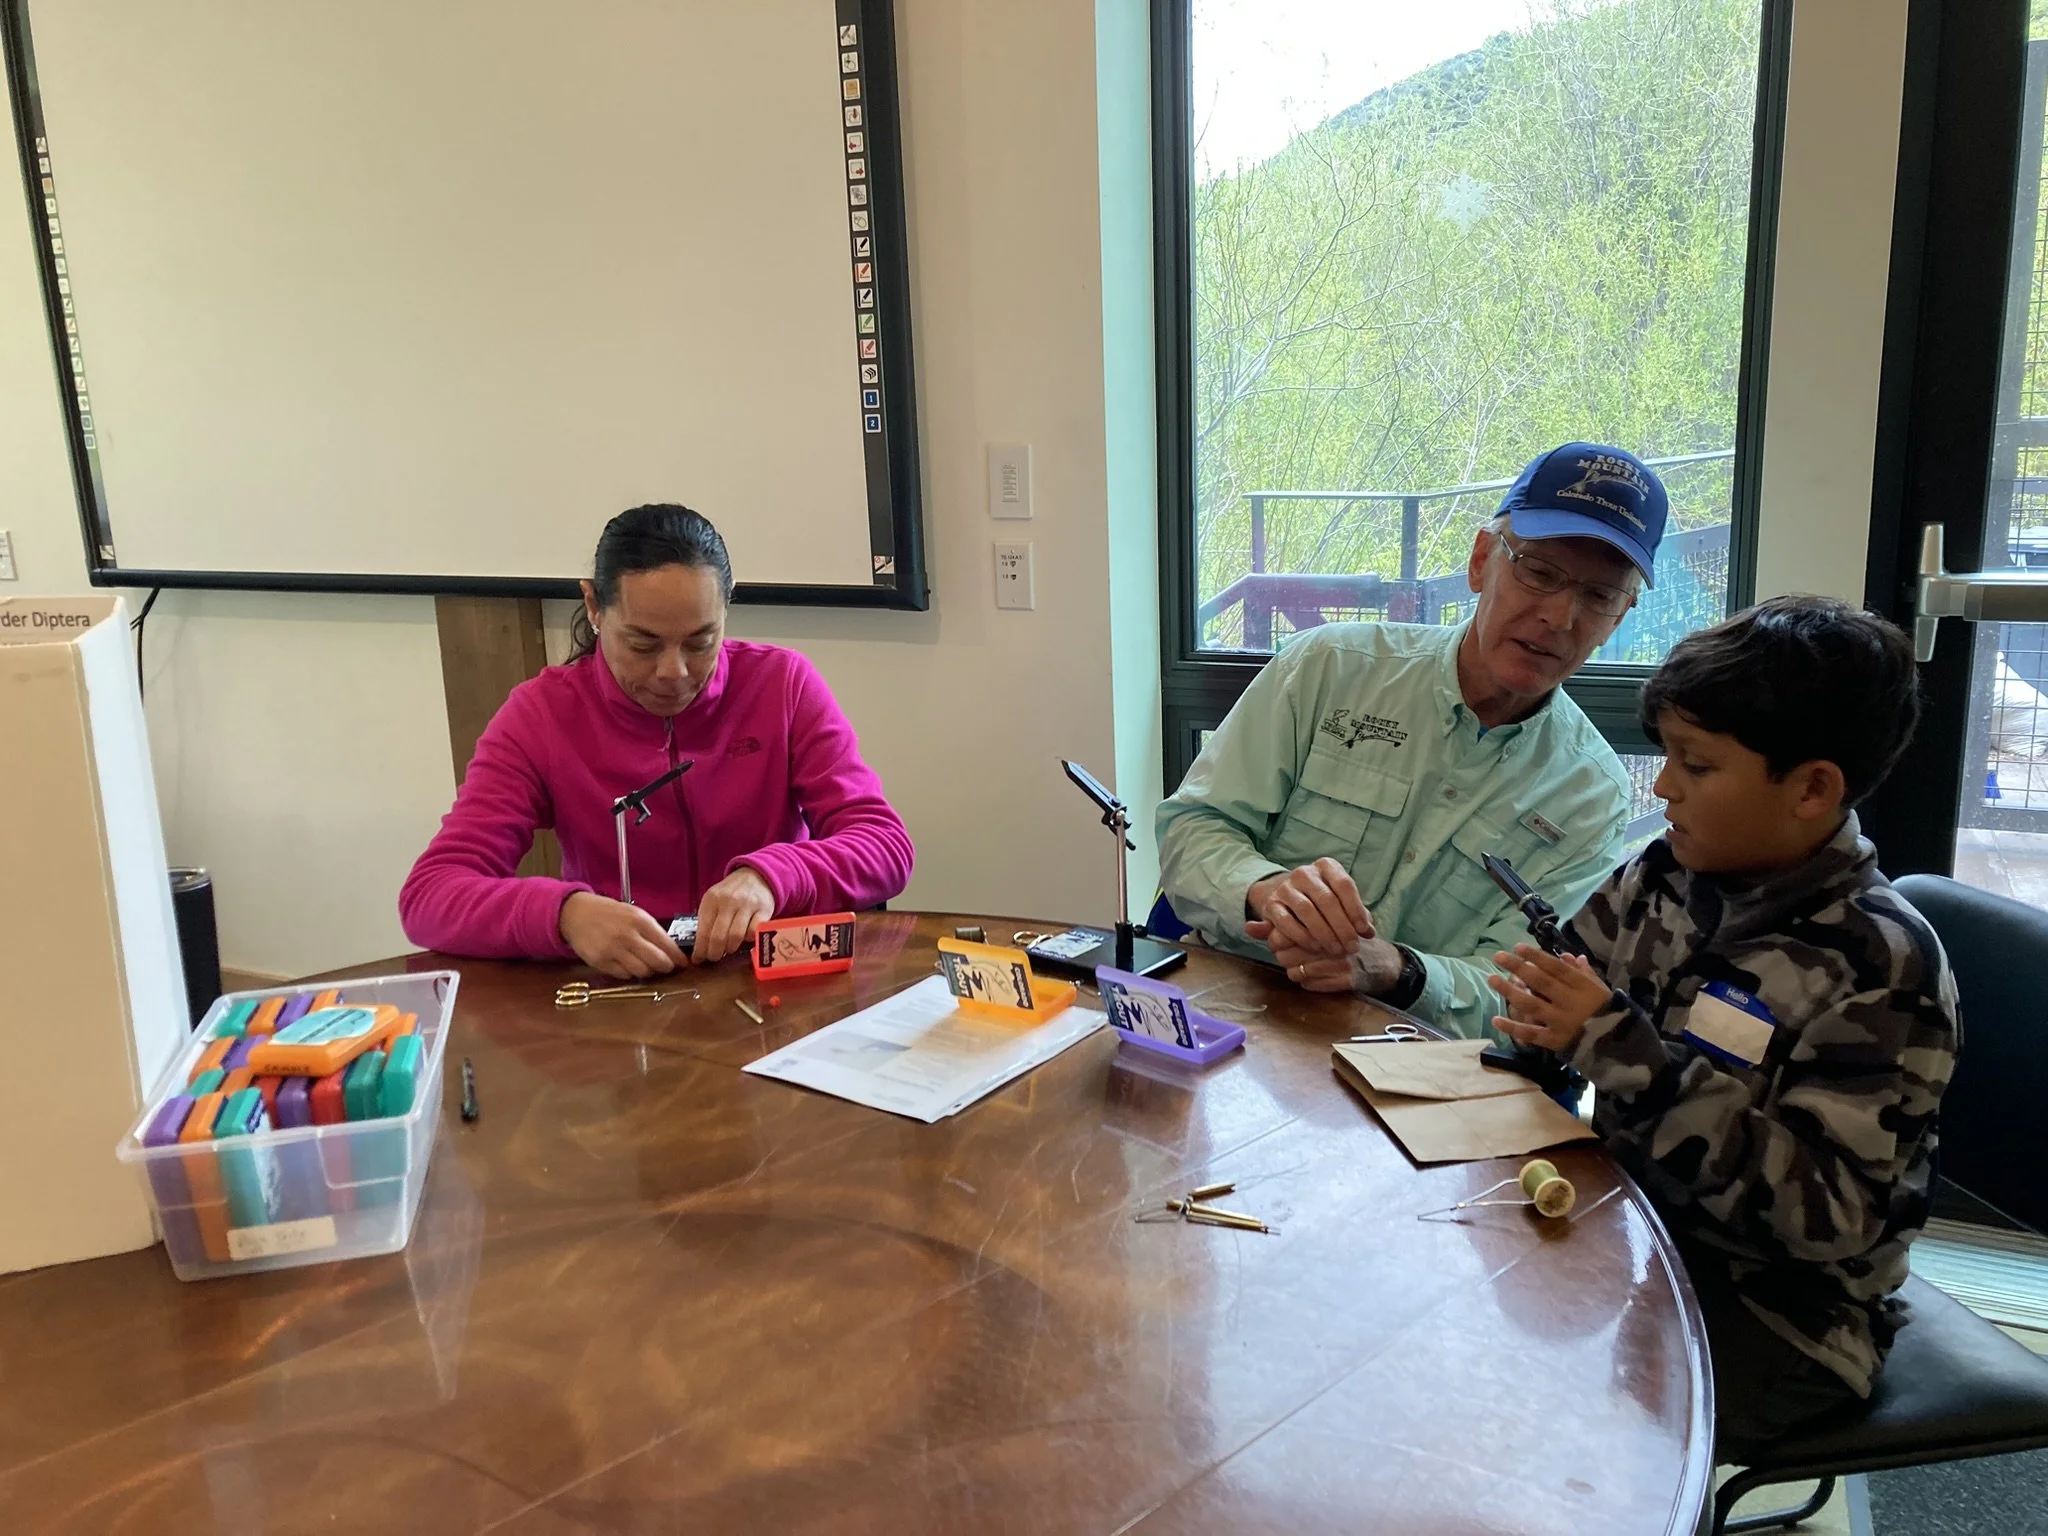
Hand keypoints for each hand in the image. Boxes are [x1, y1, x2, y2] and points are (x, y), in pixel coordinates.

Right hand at [558, 891, 684, 979]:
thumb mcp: (633, 913)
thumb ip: (651, 930)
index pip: (667, 944)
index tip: (683, 963)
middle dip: (666, 967)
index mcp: (640, 920)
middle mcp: (627, 936)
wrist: (576, 914)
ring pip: (642, 972)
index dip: (678, 957)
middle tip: (667, 967)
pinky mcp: (600, 962)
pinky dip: (630, 973)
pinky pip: (624, 976)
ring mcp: (613, 951)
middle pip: (658, 962)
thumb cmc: (609, 913)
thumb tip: (671, 951)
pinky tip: (628, 965)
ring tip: (647, 966)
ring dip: (648, 972)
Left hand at [692, 865, 776, 963]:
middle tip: (714, 958)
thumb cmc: (731, 893)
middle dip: (714, 953)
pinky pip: (754, 931)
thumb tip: (700, 949)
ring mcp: (747, 905)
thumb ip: (707, 920)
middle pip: (718, 936)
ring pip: (736, 936)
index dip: (701, 949)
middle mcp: (728, 901)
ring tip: (729, 949)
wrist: (755, 875)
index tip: (699, 959)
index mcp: (712, 899)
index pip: (703, 931)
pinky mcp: (764, 909)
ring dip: (731, 948)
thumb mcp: (714, 900)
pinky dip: (748, 939)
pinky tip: (745, 938)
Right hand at [1245, 859, 1372, 957]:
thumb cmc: (1322, 902)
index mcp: (1326, 866)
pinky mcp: (1271, 904)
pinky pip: (1286, 922)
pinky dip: (1302, 937)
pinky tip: (1316, 948)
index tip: (1364, 932)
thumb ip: (1357, 915)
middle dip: (1342, 927)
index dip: (1356, 910)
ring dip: (1324, 934)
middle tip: (1352, 947)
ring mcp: (1286, 887)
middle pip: (1327, 899)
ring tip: (1337, 950)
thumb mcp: (1341, 901)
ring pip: (1307, 910)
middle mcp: (1305, 873)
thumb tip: (1370, 932)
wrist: (1286, 899)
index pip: (1344, 885)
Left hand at [1257, 930, 1403, 993]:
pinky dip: (1308, 981)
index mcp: (1323, 917)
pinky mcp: (1346, 977)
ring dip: (1295, 969)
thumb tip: (1248, 927)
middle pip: (1283, 953)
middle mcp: (1330, 937)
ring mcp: (1339, 958)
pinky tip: (1316, 974)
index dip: (1279, 939)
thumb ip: (1278, 924)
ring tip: (1305, 963)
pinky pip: (1308, 984)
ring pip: (1294, 970)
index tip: (1287, 940)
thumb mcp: (1316, 924)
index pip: (1281, 932)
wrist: (1381, 961)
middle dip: (1285, 956)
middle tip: (1294, 954)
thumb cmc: (1341, 938)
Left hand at [1485, 943, 1610, 1052]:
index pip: (1556, 968)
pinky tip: (1495, 1019)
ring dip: (1510, 991)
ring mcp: (1561, 1022)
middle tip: (1498, 957)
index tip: (1518, 947)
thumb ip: (1583, 971)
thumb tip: (1566, 955)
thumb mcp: (1598, 987)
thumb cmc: (1605, 1010)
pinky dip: (1513, 1028)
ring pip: (1532, 1005)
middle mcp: (1570, 1002)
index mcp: (1582, 987)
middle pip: (1541, 982)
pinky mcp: (1555, 1041)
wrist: (1617, 1044)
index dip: (1536, 957)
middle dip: (1518, 968)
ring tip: (1492, 979)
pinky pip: (1531, 1034)